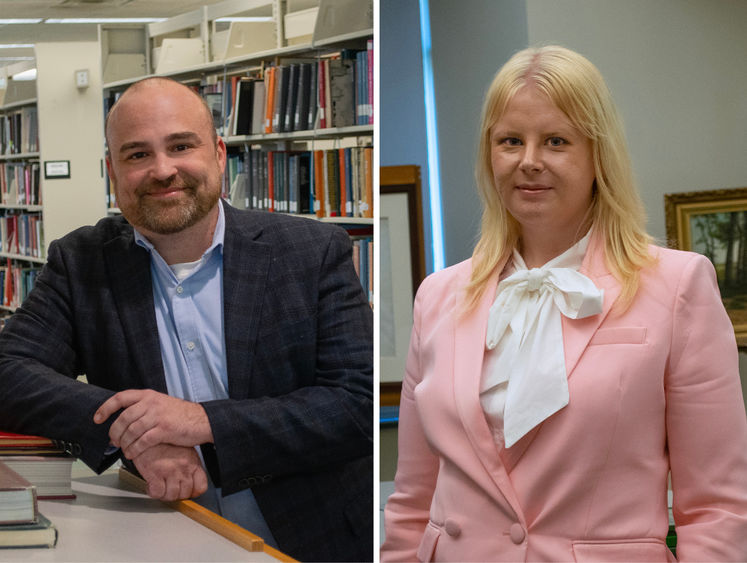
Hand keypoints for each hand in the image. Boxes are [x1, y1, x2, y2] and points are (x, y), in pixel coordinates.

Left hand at [93, 389, 213, 458]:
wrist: (202, 420)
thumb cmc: (181, 415)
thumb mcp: (161, 403)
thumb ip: (143, 407)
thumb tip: (123, 421)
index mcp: (148, 395)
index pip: (120, 398)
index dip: (106, 408)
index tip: (97, 418)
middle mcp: (151, 403)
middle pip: (123, 418)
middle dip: (114, 433)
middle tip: (114, 441)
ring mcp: (157, 416)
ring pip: (131, 431)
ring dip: (124, 444)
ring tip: (124, 450)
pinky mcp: (164, 429)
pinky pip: (142, 441)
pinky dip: (134, 450)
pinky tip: (133, 454)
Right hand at [133, 443, 207, 500]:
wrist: (147, 432)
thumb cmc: (164, 440)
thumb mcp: (184, 449)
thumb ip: (189, 465)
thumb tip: (191, 480)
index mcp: (192, 462)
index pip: (201, 487)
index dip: (192, 492)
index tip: (186, 492)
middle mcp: (183, 467)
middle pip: (185, 493)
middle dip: (176, 494)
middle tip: (169, 489)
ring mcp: (170, 471)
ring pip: (171, 496)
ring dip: (164, 494)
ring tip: (160, 487)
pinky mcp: (155, 473)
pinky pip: (157, 493)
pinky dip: (153, 492)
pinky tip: (151, 485)